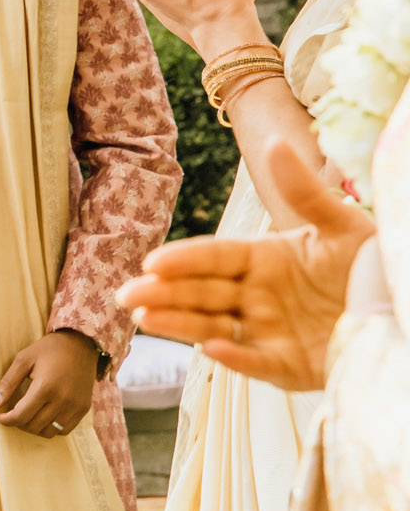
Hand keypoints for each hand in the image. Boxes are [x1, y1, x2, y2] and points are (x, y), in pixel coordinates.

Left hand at [0, 331, 100, 437]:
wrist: (81, 344)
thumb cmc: (49, 349)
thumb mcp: (23, 360)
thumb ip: (8, 383)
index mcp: (45, 387)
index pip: (21, 416)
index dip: (7, 420)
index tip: (0, 416)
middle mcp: (63, 400)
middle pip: (34, 426)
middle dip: (18, 423)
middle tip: (12, 414)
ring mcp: (75, 406)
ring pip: (49, 432)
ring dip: (35, 428)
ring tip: (27, 416)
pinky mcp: (84, 408)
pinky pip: (65, 430)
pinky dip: (52, 428)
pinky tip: (44, 417)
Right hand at [119, 138, 373, 390]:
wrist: (402, 309)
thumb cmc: (374, 265)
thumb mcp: (343, 225)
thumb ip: (303, 191)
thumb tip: (274, 143)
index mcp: (264, 260)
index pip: (213, 258)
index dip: (183, 261)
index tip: (152, 261)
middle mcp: (258, 297)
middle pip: (202, 294)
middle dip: (162, 295)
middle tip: (127, 295)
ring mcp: (270, 333)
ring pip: (214, 328)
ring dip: (179, 325)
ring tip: (144, 320)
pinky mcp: (289, 367)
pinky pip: (257, 362)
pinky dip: (235, 358)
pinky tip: (211, 349)